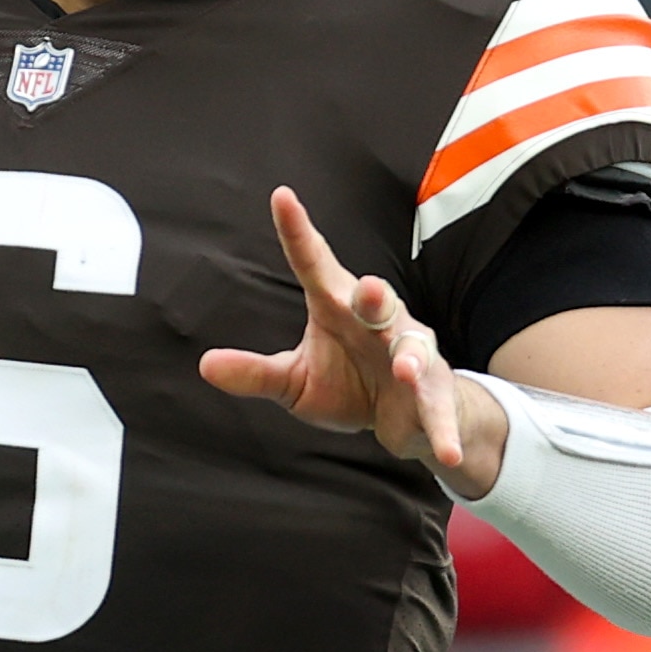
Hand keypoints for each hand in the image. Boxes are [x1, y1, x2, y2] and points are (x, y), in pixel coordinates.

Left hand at [198, 186, 501, 489]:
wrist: (402, 418)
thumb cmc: (348, 384)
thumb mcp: (295, 381)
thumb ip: (256, 372)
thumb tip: (205, 364)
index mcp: (338, 307)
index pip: (314, 265)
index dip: (299, 232)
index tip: (281, 197)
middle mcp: (379, 321)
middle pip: (377, 300)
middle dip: (374, 294)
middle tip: (365, 288)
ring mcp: (410, 355)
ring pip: (413, 349)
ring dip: (410, 359)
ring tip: (402, 371)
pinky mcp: (432, 393)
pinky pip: (436, 410)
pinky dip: (441, 430)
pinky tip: (446, 454)